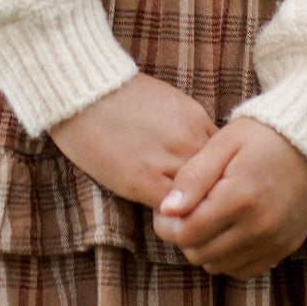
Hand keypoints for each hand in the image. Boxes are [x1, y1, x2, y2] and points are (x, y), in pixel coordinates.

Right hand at [48, 72, 217, 208]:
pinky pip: (172, 209)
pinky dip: (172, 215)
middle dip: (209, 193)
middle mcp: (188, 139)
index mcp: (196, 117)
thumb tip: (200, 151)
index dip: (215, 173)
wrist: (84, 90)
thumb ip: (188, 127)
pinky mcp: (143, 180)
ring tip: (183, 212)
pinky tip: (165, 214)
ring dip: (192, 207)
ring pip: (197, 198)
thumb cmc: (120, 93)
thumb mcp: (167, 101)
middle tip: (199, 205)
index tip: (206, 182)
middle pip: (216, 179)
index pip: (222, 157)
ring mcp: (168, 160)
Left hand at [151, 116, 306, 278]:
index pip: (187, 232)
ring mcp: (273, 242)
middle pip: (198, 252)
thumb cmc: (264, 135)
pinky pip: (241, 269)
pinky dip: (226, 256)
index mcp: (240, 196)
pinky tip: (226, 229)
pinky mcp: (283, 249)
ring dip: (203, 246)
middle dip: (182, 235)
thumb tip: (167, 208)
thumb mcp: (224, 142)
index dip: (166, 223)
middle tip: (183, 210)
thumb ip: (193, 176)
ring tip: (206, 216)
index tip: (165, 207)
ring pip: (217, 265)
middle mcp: (258, 227)